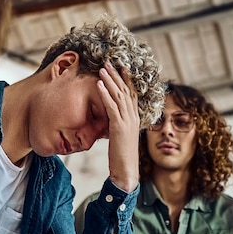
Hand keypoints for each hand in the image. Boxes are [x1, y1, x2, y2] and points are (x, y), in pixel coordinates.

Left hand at [97, 62, 139, 191]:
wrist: (127, 171)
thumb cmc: (121, 156)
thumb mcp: (120, 136)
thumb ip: (117, 125)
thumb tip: (111, 118)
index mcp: (134, 118)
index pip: (132, 94)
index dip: (126, 80)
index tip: (121, 68)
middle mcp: (133, 116)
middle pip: (125, 90)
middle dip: (116, 75)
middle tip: (108, 62)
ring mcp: (127, 121)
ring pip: (119, 95)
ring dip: (110, 80)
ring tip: (102, 69)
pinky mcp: (119, 127)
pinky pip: (111, 106)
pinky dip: (105, 94)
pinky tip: (98, 84)